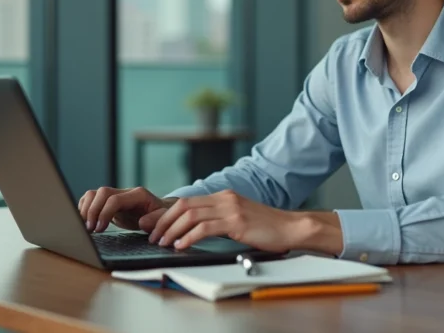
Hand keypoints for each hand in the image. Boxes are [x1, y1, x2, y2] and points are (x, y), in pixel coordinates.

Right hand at [78, 186, 173, 232]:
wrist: (158, 212)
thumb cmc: (160, 216)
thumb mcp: (163, 219)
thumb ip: (156, 220)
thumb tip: (143, 222)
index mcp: (138, 195)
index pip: (115, 199)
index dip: (104, 213)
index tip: (100, 229)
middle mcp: (125, 192)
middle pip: (102, 193)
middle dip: (92, 211)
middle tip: (90, 229)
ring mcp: (115, 194)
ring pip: (94, 194)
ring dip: (86, 209)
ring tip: (87, 226)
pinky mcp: (108, 201)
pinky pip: (91, 198)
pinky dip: (84, 208)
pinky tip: (86, 221)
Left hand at [149, 190, 300, 251]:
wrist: (291, 227)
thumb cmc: (267, 228)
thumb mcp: (239, 218)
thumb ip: (219, 219)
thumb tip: (194, 230)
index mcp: (224, 196)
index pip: (187, 201)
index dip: (166, 213)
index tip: (153, 225)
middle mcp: (225, 198)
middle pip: (184, 205)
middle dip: (163, 221)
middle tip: (152, 235)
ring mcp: (231, 209)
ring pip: (190, 215)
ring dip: (172, 230)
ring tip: (163, 243)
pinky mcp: (236, 222)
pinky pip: (204, 228)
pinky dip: (188, 237)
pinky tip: (181, 246)